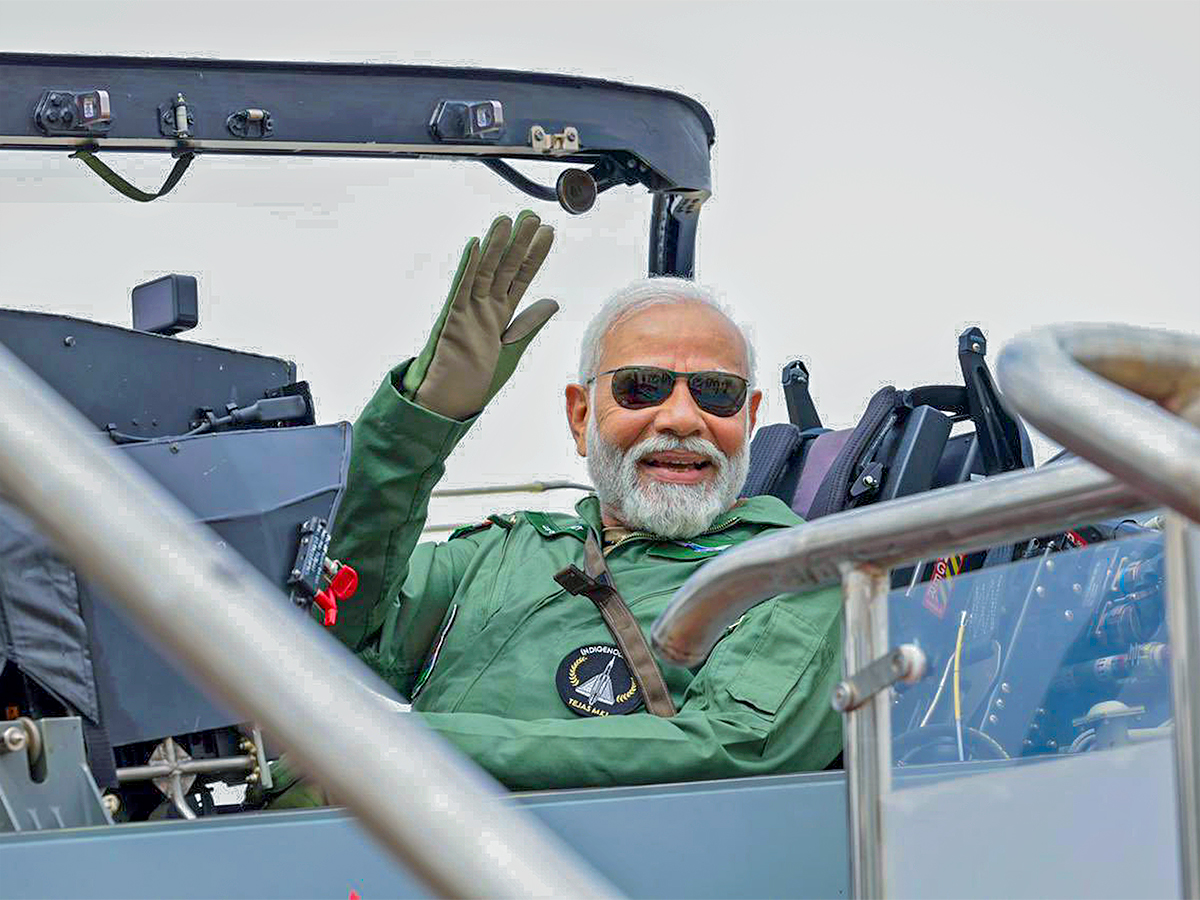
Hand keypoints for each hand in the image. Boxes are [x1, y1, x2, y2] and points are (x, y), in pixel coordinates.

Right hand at [402, 211, 556, 419]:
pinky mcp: (453, 320)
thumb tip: (552, 301)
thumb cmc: (477, 379)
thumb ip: (529, 323)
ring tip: (508, 220)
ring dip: (496, 246)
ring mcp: (468, 311)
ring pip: (484, 272)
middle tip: (532, 215)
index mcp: (500, 315)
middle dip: (519, 242)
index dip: (534, 256)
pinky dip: (469, 268)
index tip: (547, 233)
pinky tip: (477, 245)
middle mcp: (484, 307)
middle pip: (504, 268)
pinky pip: (462, 290)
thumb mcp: (512, 348)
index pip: (521, 278)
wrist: (452, 401)